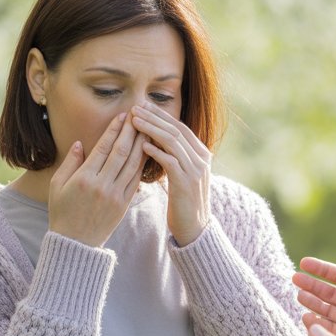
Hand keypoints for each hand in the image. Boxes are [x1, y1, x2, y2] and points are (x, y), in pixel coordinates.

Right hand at [48, 112, 145, 246]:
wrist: (75, 244)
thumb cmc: (62, 212)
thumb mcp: (56, 186)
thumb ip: (69, 163)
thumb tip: (79, 143)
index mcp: (84, 179)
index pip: (103, 148)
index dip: (114, 130)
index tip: (123, 115)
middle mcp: (102, 185)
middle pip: (121, 152)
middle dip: (131, 131)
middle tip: (140, 114)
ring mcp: (115, 195)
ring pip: (133, 164)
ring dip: (142, 144)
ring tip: (148, 128)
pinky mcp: (124, 204)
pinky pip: (136, 179)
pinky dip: (143, 163)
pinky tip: (148, 150)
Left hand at [130, 104, 210, 245]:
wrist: (194, 229)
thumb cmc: (184, 202)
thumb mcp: (183, 175)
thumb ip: (176, 156)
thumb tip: (157, 139)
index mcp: (201, 154)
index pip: (180, 127)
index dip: (161, 115)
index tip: (143, 106)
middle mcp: (201, 159)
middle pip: (176, 130)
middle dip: (154, 117)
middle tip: (135, 108)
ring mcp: (196, 170)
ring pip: (172, 141)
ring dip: (151, 130)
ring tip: (134, 122)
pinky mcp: (186, 183)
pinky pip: (170, 161)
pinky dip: (156, 152)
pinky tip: (141, 146)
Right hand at [294, 239, 335, 335]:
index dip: (322, 270)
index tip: (304, 263)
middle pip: (330, 293)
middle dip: (312, 286)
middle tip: (294, 279)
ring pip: (328, 312)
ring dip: (313, 303)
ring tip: (299, 295)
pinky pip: (333, 332)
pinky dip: (320, 325)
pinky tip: (307, 315)